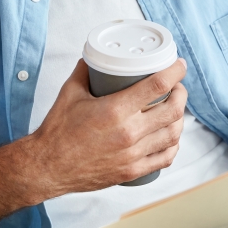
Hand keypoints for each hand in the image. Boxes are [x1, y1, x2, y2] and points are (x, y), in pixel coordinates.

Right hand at [24, 58, 187, 199]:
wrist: (46, 167)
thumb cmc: (57, 131)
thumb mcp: (70, 92)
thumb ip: (85, 71)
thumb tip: (95, 56)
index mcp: (115, 110)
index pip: (158, 85)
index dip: (175, 72)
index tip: (179, 65)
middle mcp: (128, 132)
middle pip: (173, 110)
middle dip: (181, 94)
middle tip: (177, 87)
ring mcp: (132, 154)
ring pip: (173, 134)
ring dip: (179, 119)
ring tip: (174, 110)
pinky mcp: (132, 171)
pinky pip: (165, 158)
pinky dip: (173, 145)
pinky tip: (170, 137)